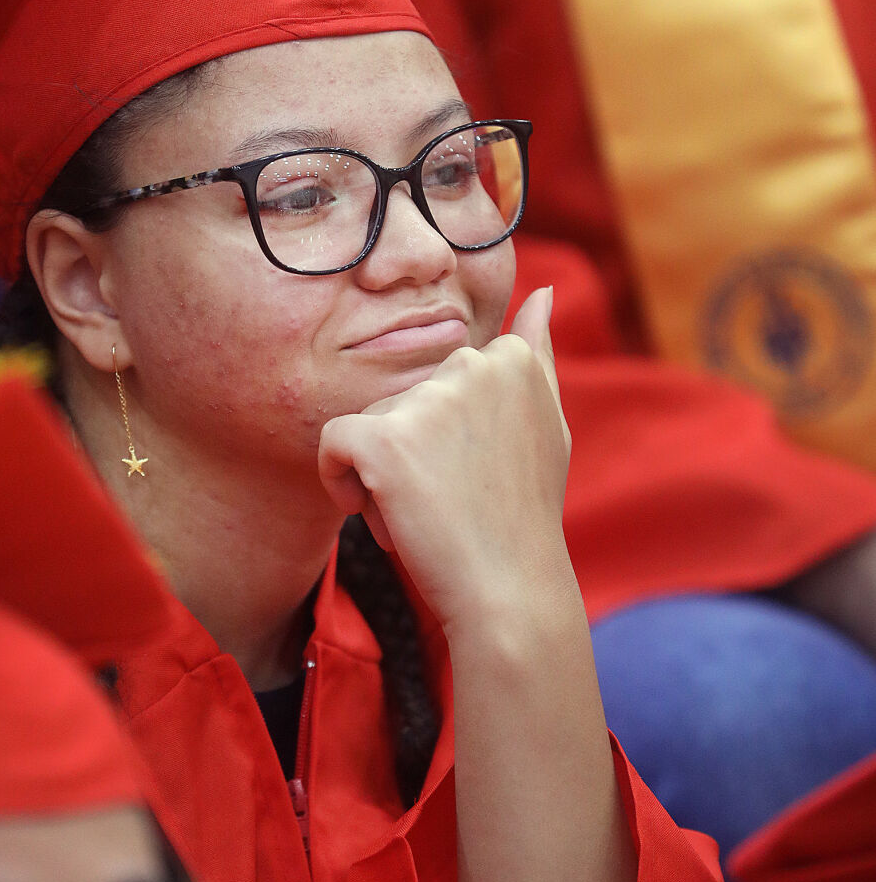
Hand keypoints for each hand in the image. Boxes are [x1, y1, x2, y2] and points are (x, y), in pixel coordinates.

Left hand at [317, 287, 571, 630]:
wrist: (508, 589)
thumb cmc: (523, 515)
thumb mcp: (547, 426)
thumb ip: (538, 354)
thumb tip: (542, 291)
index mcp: (509, 358)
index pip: (438, 384)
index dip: (445, 438)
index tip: (474, 476)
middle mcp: (471, 366)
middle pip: (401, 401)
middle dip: (413, 453)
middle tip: (453, 500)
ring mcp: (428, 401)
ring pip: (369, 426)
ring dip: (383, 477)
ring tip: (429, 515)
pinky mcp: (384, 438)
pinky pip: (333, 443)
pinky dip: (341, 482)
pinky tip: (381, 514)